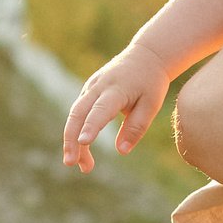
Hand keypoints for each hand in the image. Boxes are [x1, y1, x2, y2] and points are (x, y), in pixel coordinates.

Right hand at [63, 43, 170, 169]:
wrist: (145, 56)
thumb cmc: (150, 82)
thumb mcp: (151, 105)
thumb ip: (136, 127)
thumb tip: (122, 151)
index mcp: (116, 89)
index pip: (100, 110)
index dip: (91, 126)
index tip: (83, 143)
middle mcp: (98, 87)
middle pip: (78, 114)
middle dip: (71, 139)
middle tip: (71, 163)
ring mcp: (90, 87)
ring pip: (74, 115)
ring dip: (73, 141)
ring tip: (84, 166)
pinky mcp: (88, 91)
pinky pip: (78, 112)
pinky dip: (77, 131)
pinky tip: (82, 150)